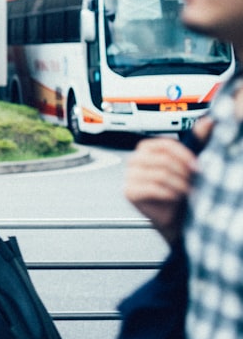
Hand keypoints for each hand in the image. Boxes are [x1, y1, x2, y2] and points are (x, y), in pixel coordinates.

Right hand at [123, 117, 211, 243]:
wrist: (176, 216)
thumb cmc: (181, 189)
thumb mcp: (190, 163)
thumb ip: (197, 141)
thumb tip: (208, 122)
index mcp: (147, 150)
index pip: (163, 144)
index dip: (183, 154)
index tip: (197, 166)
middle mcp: (135, 160)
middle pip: (161, 159)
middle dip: (182, 172)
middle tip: (192, 181)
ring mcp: (129, 176)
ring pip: (158, 174)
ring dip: (178, 184)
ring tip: (186, 191)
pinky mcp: (129, 192)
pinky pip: (151, 188)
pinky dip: (169, 194)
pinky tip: (176, 198)